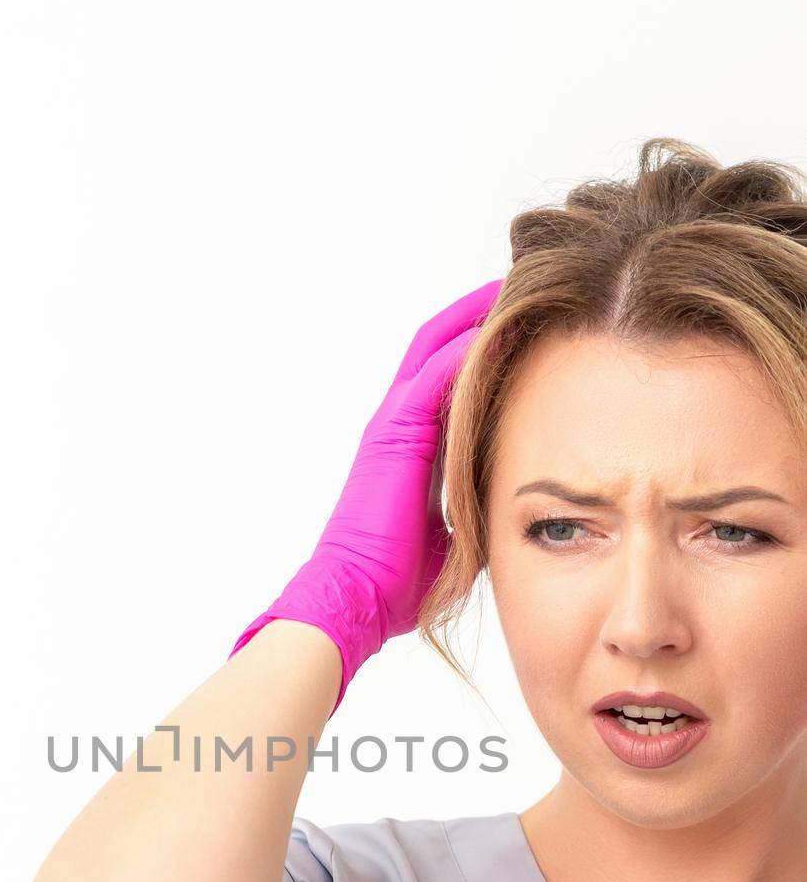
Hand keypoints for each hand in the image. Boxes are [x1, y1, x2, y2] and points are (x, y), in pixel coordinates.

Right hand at [227, 278, 503, 713]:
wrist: (355, 598)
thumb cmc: (395, 580)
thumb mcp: (450, 532)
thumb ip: (471, 503)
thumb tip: (510, 509)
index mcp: (407, 446)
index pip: (445, 376)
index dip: (479, 343)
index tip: (524, 323)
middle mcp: (395, 424)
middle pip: (437, 344)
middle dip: (478, 311)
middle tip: (525, 283)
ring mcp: (391, 425)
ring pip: (435, 347)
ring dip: (475, 315)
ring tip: (517, 287)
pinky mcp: (395, 435)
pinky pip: (433, 375)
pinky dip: (466, 345)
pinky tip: (501, 323)